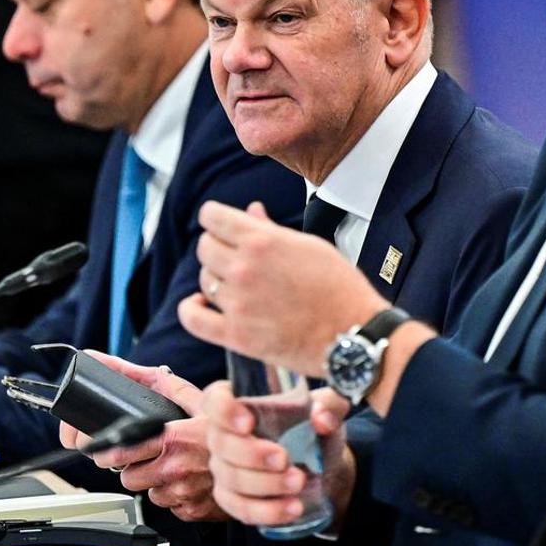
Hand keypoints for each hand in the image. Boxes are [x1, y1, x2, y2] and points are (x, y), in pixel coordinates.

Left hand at [57, 351, 226, 521]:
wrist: (268, 465)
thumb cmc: (238, 432)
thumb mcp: (206, 403)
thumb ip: (174, 390)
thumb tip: (151, 372)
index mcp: (173, 439)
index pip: (121, 451)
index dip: (108, 453)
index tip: (105, 452)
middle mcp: (175, 468)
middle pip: (129, 479)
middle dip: (136, 469)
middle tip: (151, 460)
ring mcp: (184, 493)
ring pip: (151, 495)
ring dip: (159, 485)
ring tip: (179, 471)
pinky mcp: (193, 512)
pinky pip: (172, 509)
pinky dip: (178, 499)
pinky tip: (193, 484)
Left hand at [183, 201, 385, 374]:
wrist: (352, 333)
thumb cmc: (339, 288)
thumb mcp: (309, 246)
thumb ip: (272, 229)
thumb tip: (251, 211)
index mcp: (263, 240)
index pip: (212, 217)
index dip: (216, 219)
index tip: (221, 225)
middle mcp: (244, 269)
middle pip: (205, 247)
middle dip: (218, 247)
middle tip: (236, 257)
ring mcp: (238, 303)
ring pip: (204, 279)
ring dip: (216, 277)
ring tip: (236, 284)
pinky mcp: (236, 335)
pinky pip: (193, 317)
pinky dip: (192, 308)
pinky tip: (203, 304)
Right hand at [201, 380, 357, 529]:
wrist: (323, 466)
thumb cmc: (315, 429)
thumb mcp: (330, 410)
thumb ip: (331, 405)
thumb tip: (321, 417)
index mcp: (241, 403)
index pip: (215, 399)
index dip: (224, 410)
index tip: (248, 423)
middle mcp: (225, 434)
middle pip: (221, 444)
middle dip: (251, 454)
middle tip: (284, 459)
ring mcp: (224, 468)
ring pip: (231, 479)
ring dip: (264, 484)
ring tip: (299, 482)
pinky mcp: (232, 498)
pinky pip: (240, 509)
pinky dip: (266, 511)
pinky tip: (292, 508)